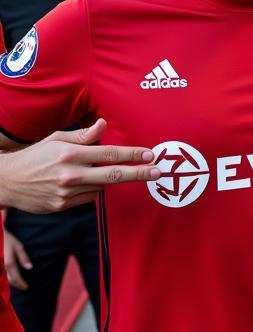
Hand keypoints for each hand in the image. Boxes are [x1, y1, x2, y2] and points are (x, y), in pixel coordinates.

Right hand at [0, 120, 159, 213]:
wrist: (6, 182)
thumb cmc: (34, 156)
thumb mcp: (55, 139)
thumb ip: (82, 135)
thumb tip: (104, 124)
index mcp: (70, 154)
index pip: (109, 154)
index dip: (133, 155)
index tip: (150, 155)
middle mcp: (70, 174)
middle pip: (114, 175)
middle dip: (139, 174)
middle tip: (157, 172)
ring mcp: (67, 193)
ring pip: (101, 187)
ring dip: (105, 180)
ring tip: (89, 172)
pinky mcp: (62, 206)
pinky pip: (88, 198)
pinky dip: (90, 190)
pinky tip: (78, 183)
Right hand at [3, 230, 30, 289]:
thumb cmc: (7, 240)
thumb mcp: (18, 246)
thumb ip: (23, 257)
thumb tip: (30, 268)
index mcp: (8, 263)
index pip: (15, 277)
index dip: (21, 284)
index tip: (26, 287)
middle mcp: (0, 267)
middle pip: (8, 281)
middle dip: (16, 285)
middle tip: (22, 286)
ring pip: (2, 279)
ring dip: (9, 283)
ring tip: (16, 283)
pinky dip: (3, 279)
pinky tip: (8, 278)